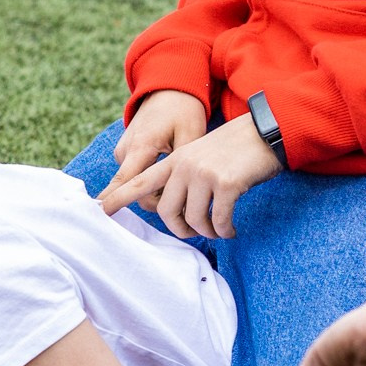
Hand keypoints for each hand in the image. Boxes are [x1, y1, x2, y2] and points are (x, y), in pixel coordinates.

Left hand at [100, 114, 280, 238]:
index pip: (138, 181)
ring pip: (193, 220)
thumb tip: (175, 212)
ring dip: (207, 232)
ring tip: (219, 230)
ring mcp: (203, 174)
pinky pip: (219, 220)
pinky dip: (225, 230)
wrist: (266, 132)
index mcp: (174, 160)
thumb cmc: (235, 150)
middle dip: (180, 229)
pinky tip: (232, 229)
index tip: (100, 210)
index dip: (118, 198)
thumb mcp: (200, 155)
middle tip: (197, 233)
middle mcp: (184, 166)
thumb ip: (183, 177)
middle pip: (165, 212)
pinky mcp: (225, 183)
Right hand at [106, 90, 206, 193]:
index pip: (125, 181)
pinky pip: (134, 174)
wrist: (168, 89)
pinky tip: (167, 169)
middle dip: (158, 200)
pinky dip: (150, 178)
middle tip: (186, 199)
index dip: (113, 200)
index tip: (102, 215)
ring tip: (179, 177)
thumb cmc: (183, 111)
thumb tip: (180, 197)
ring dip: (155, 188)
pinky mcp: (124, 151)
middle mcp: (126, 150)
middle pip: (136, 190)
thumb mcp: (191, 135)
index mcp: (142, 146)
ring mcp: (123, 150)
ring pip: (136, 183)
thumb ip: (183, 167)